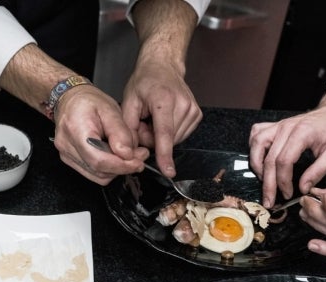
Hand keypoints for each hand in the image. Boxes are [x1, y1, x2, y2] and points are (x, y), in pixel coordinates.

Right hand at [53, 85, 149, 184]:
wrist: (70, 99)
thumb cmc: (88, 101)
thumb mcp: (111, 109)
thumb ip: (121, 133)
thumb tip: (128, 155)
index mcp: (75, 129)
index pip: (99, 160)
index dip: (121, 165)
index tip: (138, 162)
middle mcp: (67, 145)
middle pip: (98, 170)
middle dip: (122, 167)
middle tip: (139, 156)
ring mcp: (66, 154)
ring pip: (96, 175)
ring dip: (116, 169)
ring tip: (128, 155)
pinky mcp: (69, 160)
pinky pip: (92, 173)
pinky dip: (107, 169)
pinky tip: (114, 156)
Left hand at [121, 59, 201, 176]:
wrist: (163, 66)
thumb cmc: (145, 81)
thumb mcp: (129, 100)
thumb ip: (128, 127)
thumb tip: (132, 149)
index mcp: (164, 100)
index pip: (164, 133)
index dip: (165, 154)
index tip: (168, 171)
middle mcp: (183, 104)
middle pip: (167, 140)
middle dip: (153, 138)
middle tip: (145, 121)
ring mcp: (192, 110)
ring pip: (174, 140)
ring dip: (162, 136)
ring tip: (155, 117)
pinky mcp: (197, 115)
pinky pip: (181, 135)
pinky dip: (170, 132)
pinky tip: (165, 118)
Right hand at [248, 91, 325, 207]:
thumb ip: (317, 172)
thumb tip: (302, 189)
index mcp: (301, 134)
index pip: (284, 161)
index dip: (283, 181)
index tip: (287, 194)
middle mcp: (285, 128)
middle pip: (268, 159)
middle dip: (268, 184)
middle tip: (269, 200)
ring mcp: (278, 125)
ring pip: (257, 145)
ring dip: (257, 165)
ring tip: (263, 180)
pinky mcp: (275, 125)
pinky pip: (256, 134)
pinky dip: (254, 147)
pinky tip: (259, 159)